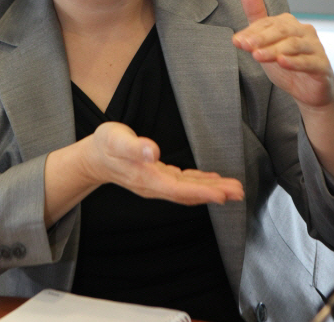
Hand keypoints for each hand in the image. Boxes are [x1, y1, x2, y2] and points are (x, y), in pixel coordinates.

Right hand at [82, 121, 243, 204]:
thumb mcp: (115, 140)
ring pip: (188, 191)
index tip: (222, 194)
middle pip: (188, 194)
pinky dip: (200, 184)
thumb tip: (153, 151)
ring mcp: (156, 184)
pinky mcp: (158, 177)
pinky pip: (183, 184)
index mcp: (146, 178)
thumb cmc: (105, 145)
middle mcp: (154, 186)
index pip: (179, 190)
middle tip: (239, 192)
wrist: (93, 157)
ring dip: (211, 190)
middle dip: (214, 194)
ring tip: (234, 188)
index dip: (202, 192)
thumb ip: (134, 146)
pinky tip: (212, 181)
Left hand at [232, 0, 333, 110]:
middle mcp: (304, 31)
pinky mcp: (322, 65)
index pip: (268, 23)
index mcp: (289, 24)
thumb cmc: (286, 63)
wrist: (308, 90)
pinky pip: (309, 62)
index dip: (252, 32)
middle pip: (282, 30)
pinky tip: (282, 62)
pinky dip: (294, 62)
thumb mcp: (267, 42)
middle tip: (246, 46)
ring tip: (258, 56)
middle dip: (262, 38)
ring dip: (274, 50)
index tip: (237, 41)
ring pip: (294, 45)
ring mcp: (315, 48)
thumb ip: (256, 17)